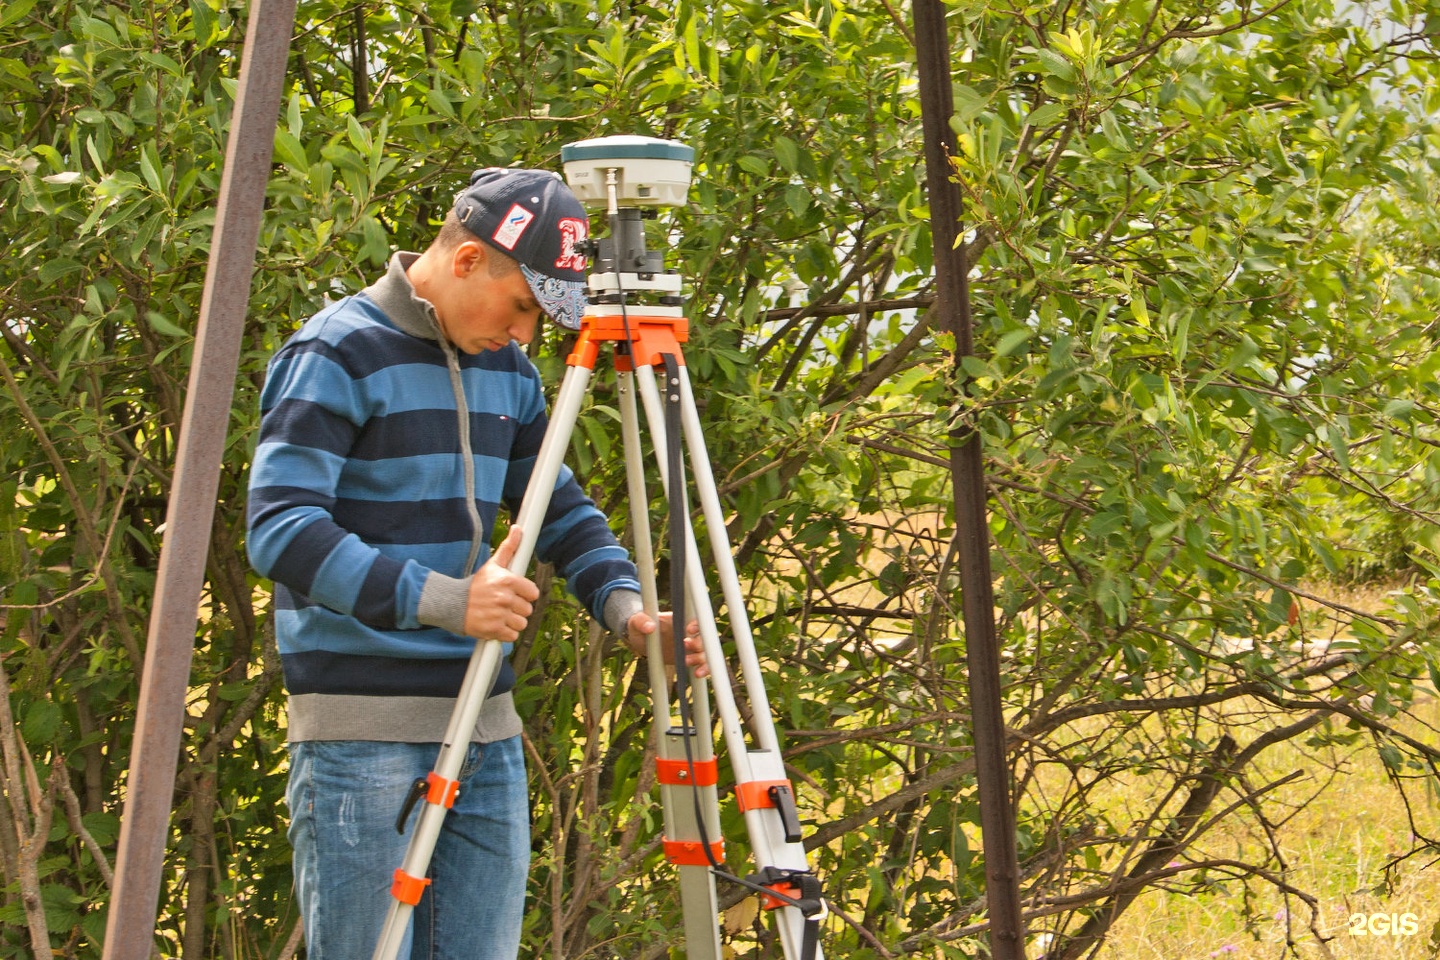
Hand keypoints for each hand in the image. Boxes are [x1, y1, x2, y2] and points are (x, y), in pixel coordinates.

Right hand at [464, 526, 539, 641]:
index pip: (533, 593)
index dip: (526, 594)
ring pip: (522, 624)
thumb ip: (509, 548)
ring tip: (500, 615)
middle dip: (518, 608)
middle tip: (504, 605)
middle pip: (528, 610)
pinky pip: (512, 636)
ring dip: (513, 622)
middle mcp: (504, 599)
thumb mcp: (493, 565)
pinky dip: (506, 633)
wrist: (452, 604)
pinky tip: (496, 624)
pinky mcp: (493, 631)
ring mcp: (499, 616)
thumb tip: (518, 529)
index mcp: (508, 581)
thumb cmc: (477, 585)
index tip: (516, 594)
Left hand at [626, 611, 708, 678]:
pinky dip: (703, 669)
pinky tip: (697, 673)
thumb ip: (641, 620)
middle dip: (698, 642)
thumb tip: (650, 626)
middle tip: (685, 645)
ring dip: (701, 658)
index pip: (696, 619)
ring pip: (706, 652)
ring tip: (686, 662)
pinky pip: (702, 664)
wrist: (641, 639)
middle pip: (704, 637)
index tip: (688, 630)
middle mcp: (690, 632)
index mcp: (681, 619)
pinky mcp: (690, 658)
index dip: (697, 624)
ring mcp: (691, 646)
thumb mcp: (636, 621)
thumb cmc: (640, 625)